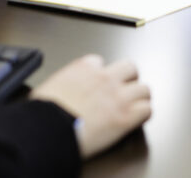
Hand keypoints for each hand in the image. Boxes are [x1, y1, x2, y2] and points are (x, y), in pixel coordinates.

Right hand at [31, 54, 150, 158]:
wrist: (49, 128)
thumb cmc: (43, 112)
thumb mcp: (47, 88)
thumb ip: (61, 85)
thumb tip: (57, 93)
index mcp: (83, 68)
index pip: (100, 62)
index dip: (100, 73)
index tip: (97, 83)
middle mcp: (104, 78)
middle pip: (130, 67)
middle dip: (128, 78)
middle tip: (123, 90)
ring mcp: (118, 96)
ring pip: (144, 88)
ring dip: (139, 97)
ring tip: (134, 106)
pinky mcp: (126, 117)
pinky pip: (147, 109)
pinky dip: (143, 115)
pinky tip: (136, 120)